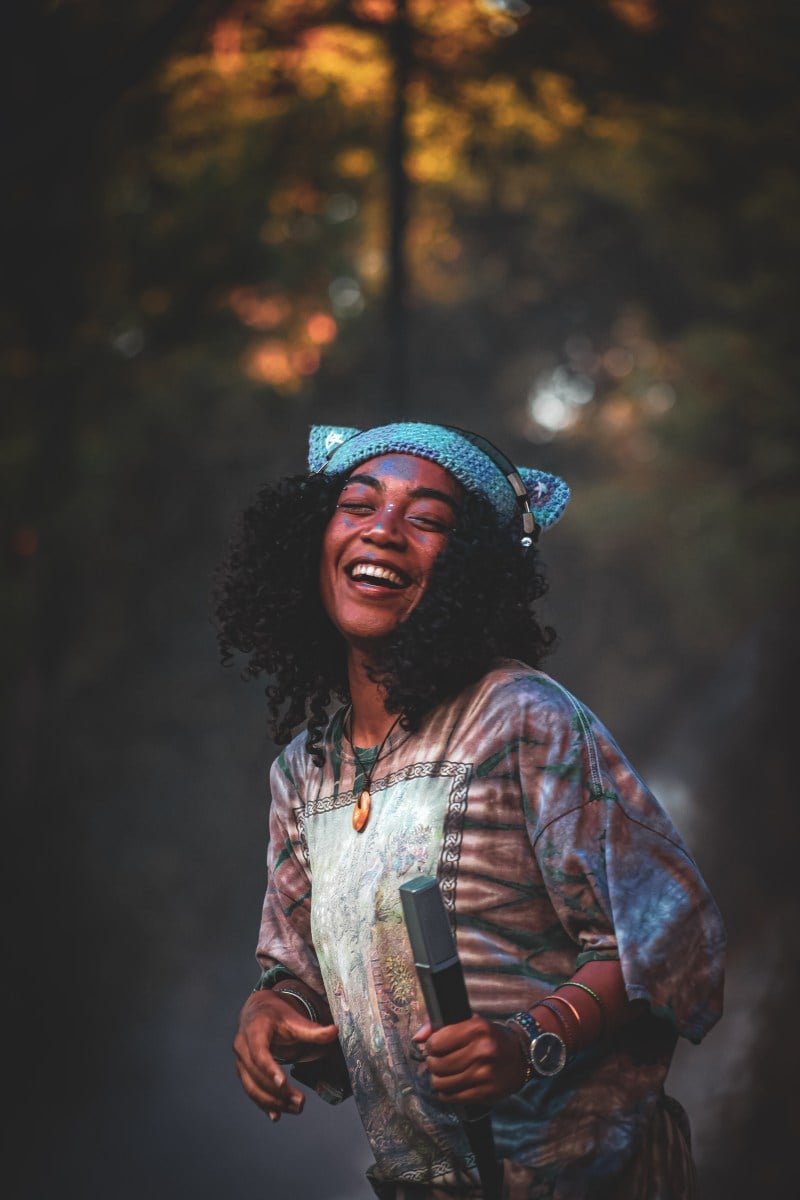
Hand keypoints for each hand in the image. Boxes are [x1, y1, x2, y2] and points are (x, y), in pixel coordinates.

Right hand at [233, 990, 338, 1121]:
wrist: (256, 1012)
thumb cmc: (275, 1015)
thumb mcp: (293, 1018)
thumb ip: (312, 1030)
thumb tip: (335, 1031)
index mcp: (254, 1029)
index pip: (259, 1053)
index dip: (270, 1069)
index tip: (283, 1084)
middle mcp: (242, 1047)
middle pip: (257, 1075)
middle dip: (278, 1092)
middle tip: (300, 1102)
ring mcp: (241, 1061)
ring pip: (253, 1087)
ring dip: (273, 1102)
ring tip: (296, 1109)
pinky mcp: (243, 1072)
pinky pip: (251, 1091)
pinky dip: (264, 1105)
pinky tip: (276, 1116)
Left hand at [413, 1015, 525, 1105]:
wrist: (523, 1056)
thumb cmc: (492, 1037)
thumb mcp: (472, 1023)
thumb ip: (442, 1026)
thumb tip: (417, 1038)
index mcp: (476, 1029)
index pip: (437, 1042)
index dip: (431, 1046)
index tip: (434, 1047)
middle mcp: (481, 1051)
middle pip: (438, 1064)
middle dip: (432, 1064)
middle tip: (437, 1062)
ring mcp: (484, 1074)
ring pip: (442, 1083)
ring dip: (437, 1080)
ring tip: (442, 1075)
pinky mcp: (486, 1093)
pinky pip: (453, 1097)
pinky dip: (446, 1093)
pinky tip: (450, 1087)